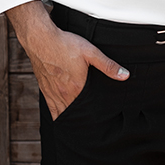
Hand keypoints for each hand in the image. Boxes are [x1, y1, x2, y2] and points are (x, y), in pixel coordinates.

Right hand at [6, 0, 127, 119]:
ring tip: (79, 125)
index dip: (95, 114)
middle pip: (76, 112)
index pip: (88, 108)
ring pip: (63, 112)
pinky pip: (51, 108)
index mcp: (77, 87)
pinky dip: (57, 115)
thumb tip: (124, 75)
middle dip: (84, 118)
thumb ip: (108, 65)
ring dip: (71, 119)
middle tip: (92, 125)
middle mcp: (64, 93)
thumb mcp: (90, 52)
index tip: (101, 120)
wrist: (40, 39)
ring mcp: (53, 92)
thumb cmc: (64, 44)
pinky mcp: (44, 89)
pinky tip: (60, 119)